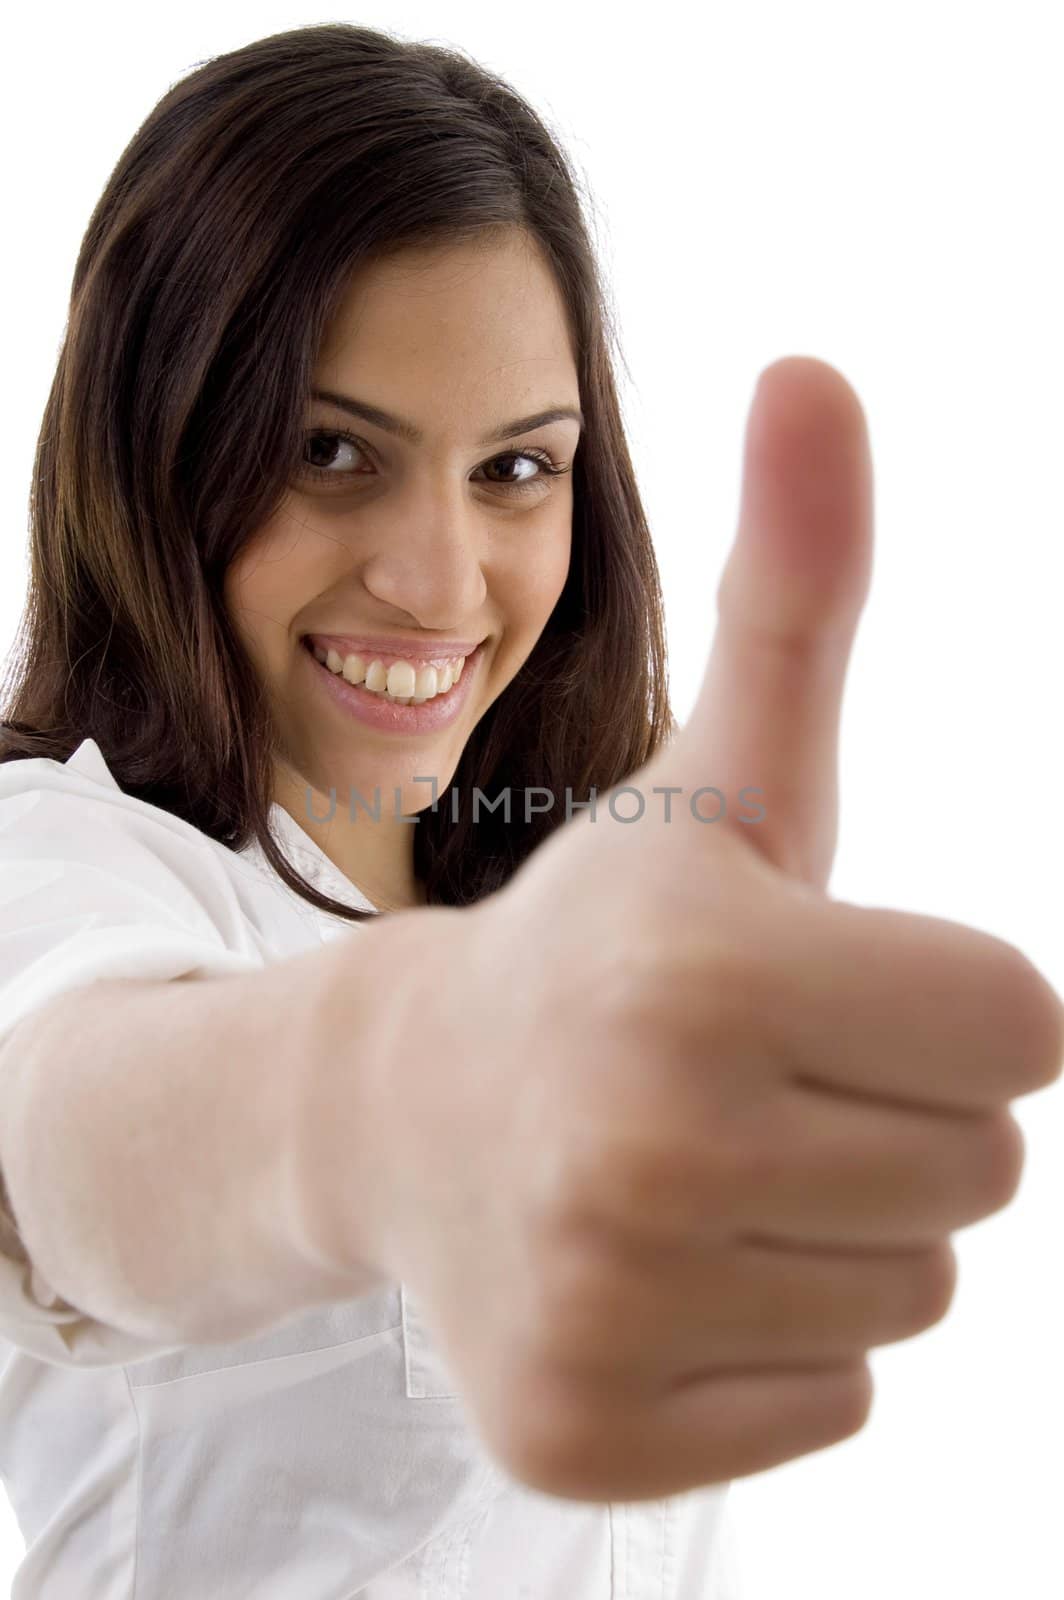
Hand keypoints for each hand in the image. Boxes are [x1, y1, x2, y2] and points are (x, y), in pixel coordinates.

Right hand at [360, 358, 1063, 1500]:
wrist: (405, 1109)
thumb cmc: (608, 939)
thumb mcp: (727, 772)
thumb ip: (796, 578)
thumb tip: (817, 366)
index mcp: (701, 970)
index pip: (1027, 1027)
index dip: (939, 997)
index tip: (813, 984)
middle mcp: (644, 1151)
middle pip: (983, 1169)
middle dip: (892, 1115)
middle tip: (742, 1082)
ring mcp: (604, 1312)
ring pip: (913, 1292)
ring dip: (835, 1227)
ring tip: (692, 1171)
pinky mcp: (581, 1436)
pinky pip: (829, 1400)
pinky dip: (765, 1340)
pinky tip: (649, 1272)